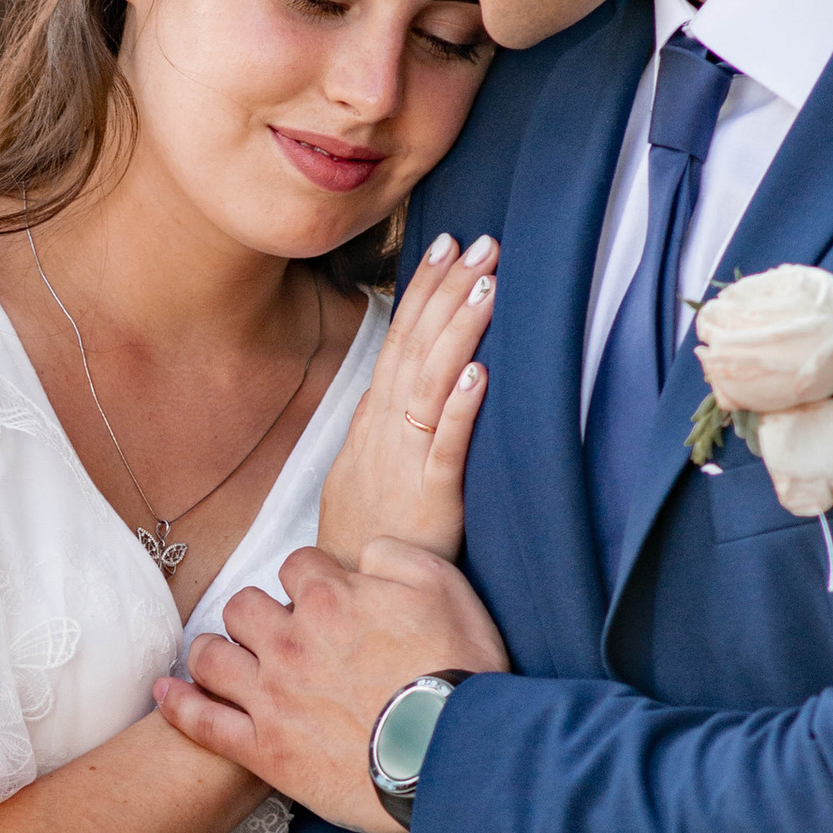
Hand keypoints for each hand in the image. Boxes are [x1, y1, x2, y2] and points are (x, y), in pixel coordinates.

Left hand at [153, 544, 509, 828]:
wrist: (455, 756)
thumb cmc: (459, 673)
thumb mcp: (446, 587)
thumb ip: (396, 555)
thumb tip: (363, 554)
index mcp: (331, 598)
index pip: (296, 565)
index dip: (311, 579)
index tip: (324, 599)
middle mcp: (290, 640)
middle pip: (243, 605)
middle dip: (259, 613)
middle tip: (280, 634)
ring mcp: (270, 696)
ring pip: (212, 655)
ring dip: (217, 651)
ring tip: (228, 659)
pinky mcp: (263, 749)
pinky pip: (201, 722)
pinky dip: (178, 705)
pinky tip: (165, 694)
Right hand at [319, 232, 496, 565]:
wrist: (347, 590)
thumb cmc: (367, 532)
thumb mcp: (366, 466)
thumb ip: (386, 424)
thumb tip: (399, 386)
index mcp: (374, 418)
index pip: (399, 338)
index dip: (422, 290)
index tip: (446, 245)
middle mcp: (385, 428)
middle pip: (415, 346)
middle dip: (446, 291)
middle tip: (482, 242)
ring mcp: (404, 459)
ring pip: (430, 383)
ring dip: (457, 331)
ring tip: (486, 285)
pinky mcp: (430, 496)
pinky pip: (445, 446)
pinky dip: (460, 408)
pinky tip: (479, 373)